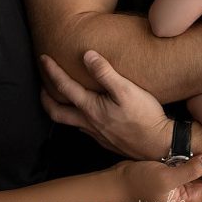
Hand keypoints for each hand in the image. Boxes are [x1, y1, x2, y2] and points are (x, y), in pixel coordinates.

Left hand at [39, 50, 169, 159]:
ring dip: (60, 109)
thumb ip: (105, 73)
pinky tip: (87, 112)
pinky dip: (77, 118)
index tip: (43, 58)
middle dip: (45, 98)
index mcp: (91, 108)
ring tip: (62, 97)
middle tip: (42, 86)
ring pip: (69, 122)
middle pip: (56, 112)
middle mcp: (89, 123)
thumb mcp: (127, 90)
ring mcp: (96, 134)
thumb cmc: (145, 117)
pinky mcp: (106, 140)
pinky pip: (83, 129)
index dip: (51, 71)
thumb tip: (87, 55)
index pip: (64, 87)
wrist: (159, 145)